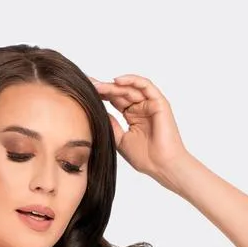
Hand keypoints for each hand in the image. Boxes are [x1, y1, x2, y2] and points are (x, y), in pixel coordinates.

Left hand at [88, 73, 188, 189]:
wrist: (162, 166)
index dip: (101, 95)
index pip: (115, 100)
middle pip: (121, 92)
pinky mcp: (159, 102)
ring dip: (114, 85)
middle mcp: (141, 108)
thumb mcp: (120, 140)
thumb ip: (111, 124)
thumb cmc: (145, 158)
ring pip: (130, 88)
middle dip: (104, 88)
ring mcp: (150, 104)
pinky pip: (145, 85)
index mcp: (132, 116)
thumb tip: (98, 111)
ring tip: (99, 86)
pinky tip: (117, 81)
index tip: (85, 91)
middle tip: (88, 84)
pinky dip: (132, 80)